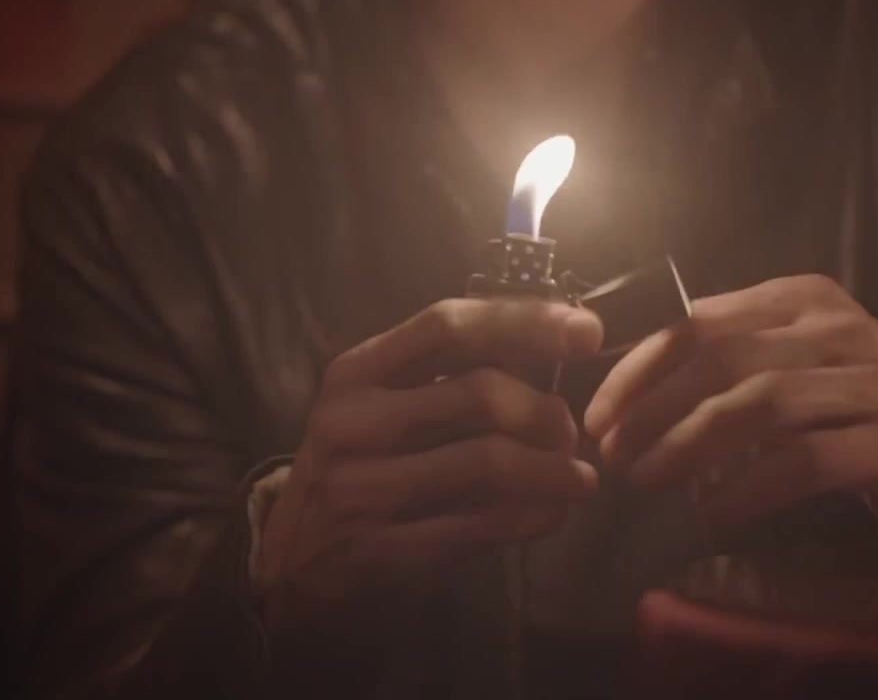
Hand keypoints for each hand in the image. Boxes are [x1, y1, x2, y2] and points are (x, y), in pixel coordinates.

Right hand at [255, 298, 603, 630]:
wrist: (292, 556)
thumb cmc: (360, 462)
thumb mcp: (381, 403)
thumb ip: (450, 372)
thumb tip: (553, 341)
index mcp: (356, 372)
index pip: (446, 326)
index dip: (523, 321)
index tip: (585, 330)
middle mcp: (352, 422)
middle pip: (478, 393)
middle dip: (546, 411)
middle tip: (569, 431)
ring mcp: (362, 489)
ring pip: (487, 462)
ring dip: (553, 468)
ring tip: (579, 477)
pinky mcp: (383, 550)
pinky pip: (481, 527)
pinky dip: (534, 516)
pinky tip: (555, 512)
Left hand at [585, 274, 877, 539]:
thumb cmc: (847, 406)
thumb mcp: (788, 363)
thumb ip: (722, 361)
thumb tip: (624, 393)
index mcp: (801, 298)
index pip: (700, 322)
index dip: (639, 368)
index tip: (599, 415)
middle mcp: (838, 329)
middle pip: (723, 362)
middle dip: (655, 410)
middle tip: (614, 456)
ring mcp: (870, 383)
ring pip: (759, 406)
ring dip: (689, 447)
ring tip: (647, 482)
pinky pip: (803, 463)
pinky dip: (747, 489)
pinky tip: (710, 513)